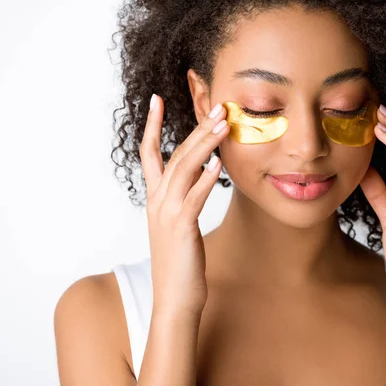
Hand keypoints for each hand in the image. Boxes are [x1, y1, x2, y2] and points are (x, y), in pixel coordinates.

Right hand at [139, 94, 228, 316]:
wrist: (175, 299)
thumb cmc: (180, 263)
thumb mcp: (178, 226)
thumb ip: (185, 199)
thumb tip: (204, 173)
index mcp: (156, 199)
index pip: (150, 154)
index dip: (153, 126)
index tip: (157, 100)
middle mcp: (158, 202)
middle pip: (174, 155)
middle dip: (194, 128)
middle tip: (215, 106)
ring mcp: (167, 214)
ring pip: (184, 170)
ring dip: (203, 145)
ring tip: (222, 124)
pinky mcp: (181, 229)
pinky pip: (193, 198)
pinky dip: (205, 179)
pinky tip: (218, 164)